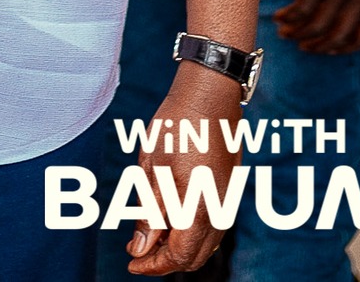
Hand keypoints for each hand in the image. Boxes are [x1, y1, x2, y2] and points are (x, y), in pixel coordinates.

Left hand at [124, 68, 242, 273]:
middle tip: (138, 253)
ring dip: (180, 248)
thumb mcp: (152, 168)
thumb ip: (150, 213)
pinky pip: (213, 227)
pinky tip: (172, 220)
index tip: (131, 264)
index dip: (153, 265)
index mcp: (198, 208)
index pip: (179, 256)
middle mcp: (219, 212)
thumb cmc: (177, 126)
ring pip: (207, 244)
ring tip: (151, 238)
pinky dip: (192, 233)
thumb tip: (140, 250)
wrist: (210, 95)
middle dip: (166, 261)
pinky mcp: (229, 191)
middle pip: (195, 257)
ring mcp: (228, 202)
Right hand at [273, 0, 359, 53]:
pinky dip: (290, 17)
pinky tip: (281, 15)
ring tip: (285, 31)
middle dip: (318, 45)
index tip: (326, 48)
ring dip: (299, 33)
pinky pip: (303, 8)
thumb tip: (354, 5)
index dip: (342, 47)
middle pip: (339, 35)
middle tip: (301, 44)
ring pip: (318, 25)